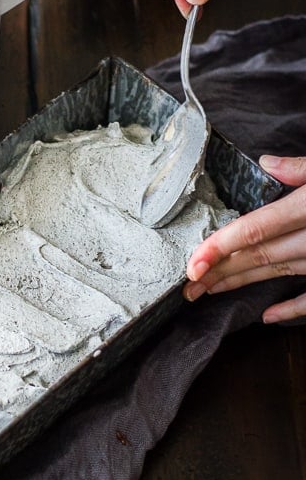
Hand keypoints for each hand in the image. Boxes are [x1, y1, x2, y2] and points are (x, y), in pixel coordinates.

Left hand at [184, 156, 305, 322]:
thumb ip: (303, 170)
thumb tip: (269, 163)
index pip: (256, 229)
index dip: (221, 246)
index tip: (193, 262)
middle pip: (259, 256)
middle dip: (219, 271)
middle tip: (185, 285)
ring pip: (278, 272)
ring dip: (241, 283)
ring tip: (207, 290)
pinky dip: (292, 309)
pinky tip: (267, 317)